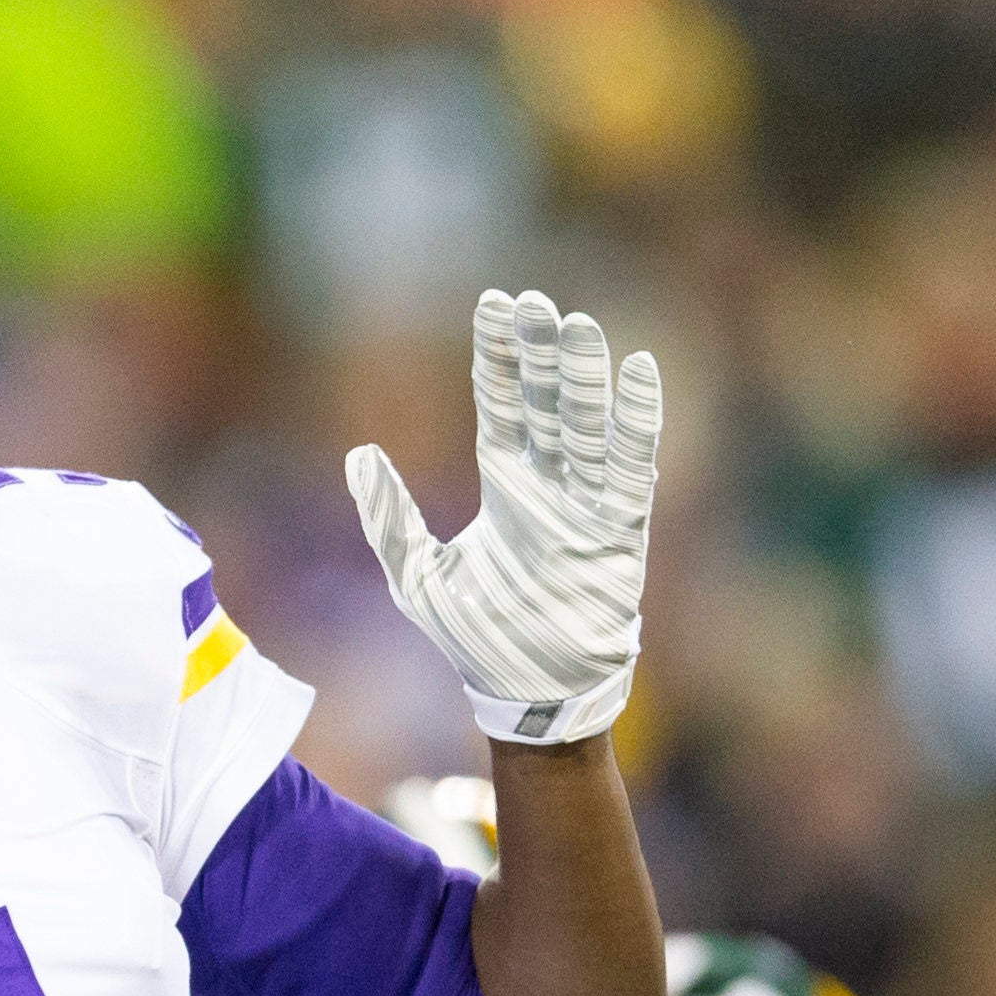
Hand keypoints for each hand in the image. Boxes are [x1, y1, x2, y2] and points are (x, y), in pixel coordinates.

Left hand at [347, 290, 659, 746]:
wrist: (527, 694)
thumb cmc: (476, 639)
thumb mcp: (415, 575)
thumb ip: (388, 516)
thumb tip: (357, 453)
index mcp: (505, 486)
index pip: (504, 403)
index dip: (501, 355)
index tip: (496, 302)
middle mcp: (549, 485)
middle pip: (548, 402)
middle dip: (541, 352)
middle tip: (536, 300)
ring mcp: (587, 504)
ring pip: (587, 425)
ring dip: (583, 377)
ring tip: (578, 324)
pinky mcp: (619, 530)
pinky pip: (632, 466)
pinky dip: (636, 421)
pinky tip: (638, 373)